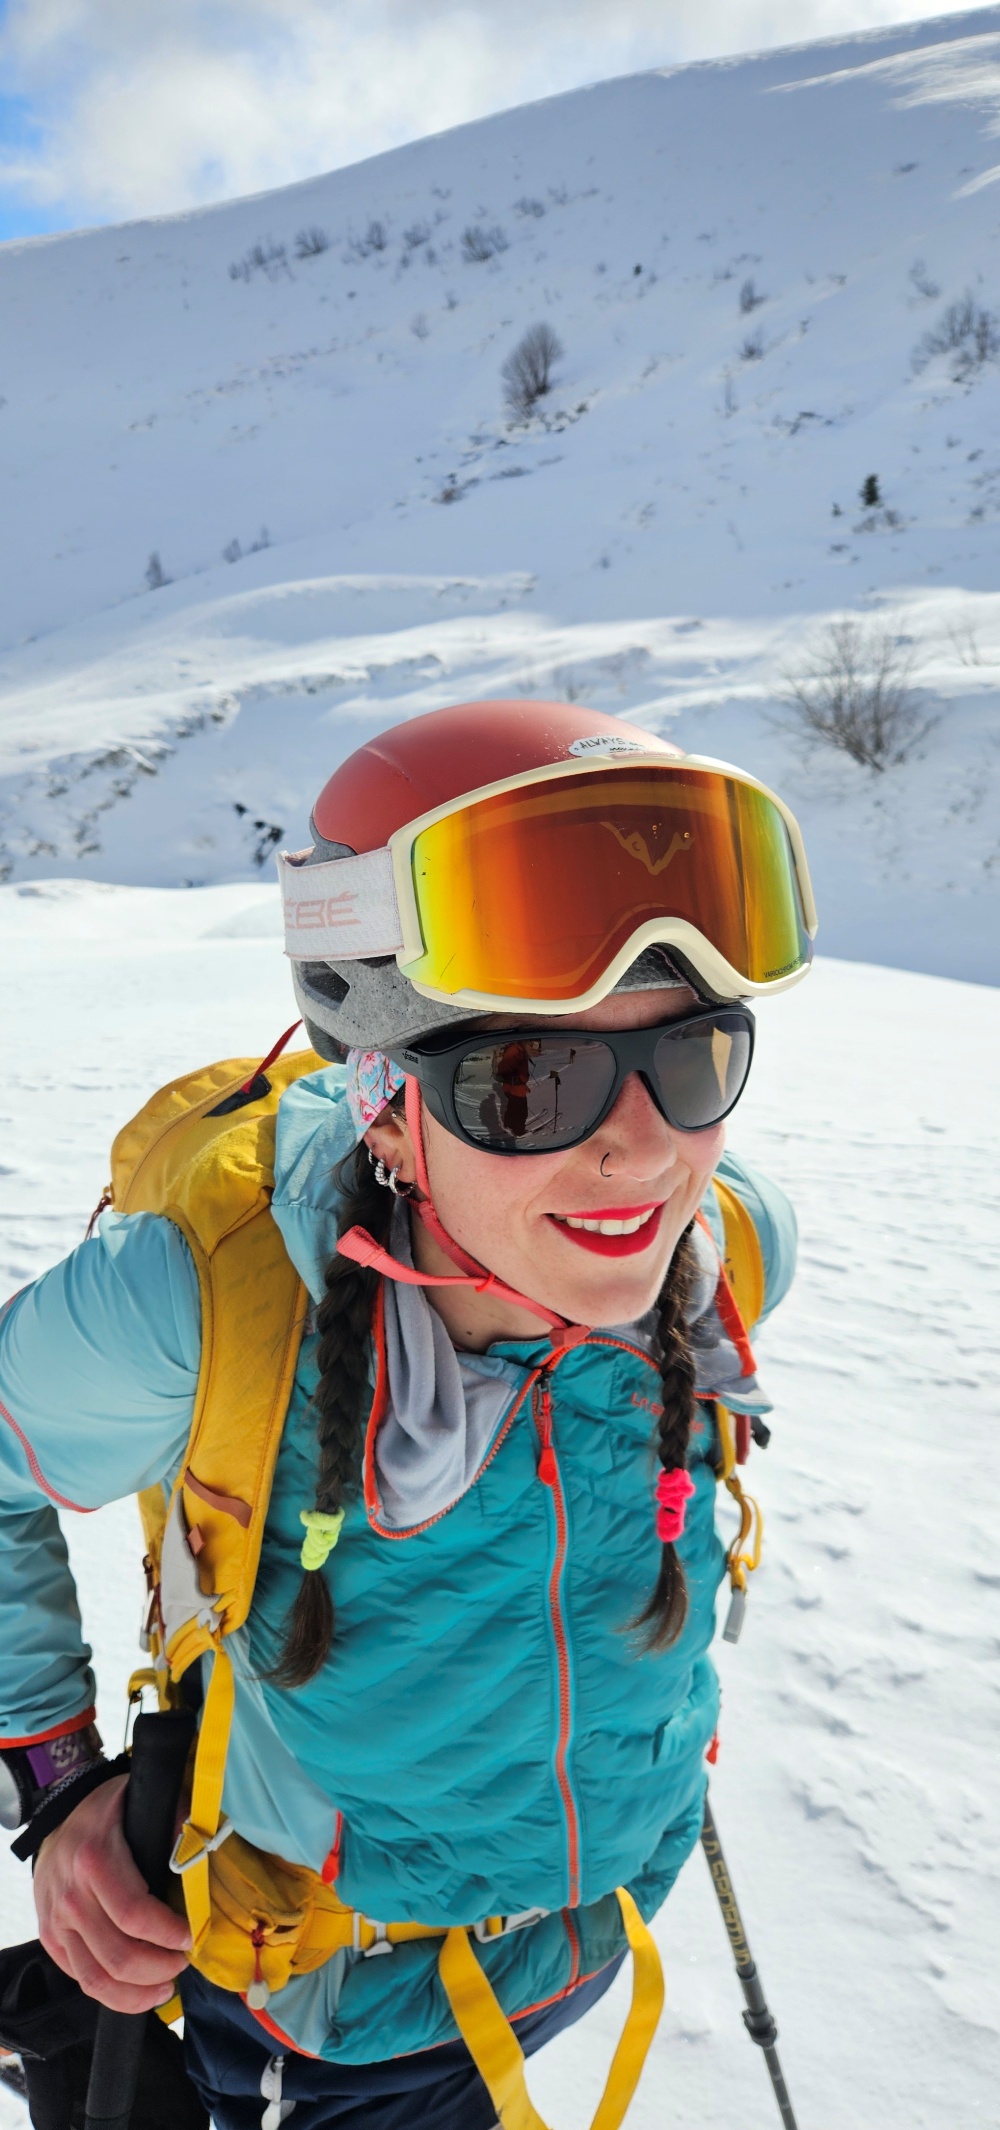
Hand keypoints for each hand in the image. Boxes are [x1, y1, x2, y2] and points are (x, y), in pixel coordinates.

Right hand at [33, 1773, 191, 2011]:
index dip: (168, 1934)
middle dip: (159, 1968)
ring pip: (97, 1979)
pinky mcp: (50, 1939)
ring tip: (165, 1987)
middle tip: (182, 1962)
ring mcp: (57, 1923)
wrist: (56, 1817)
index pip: (134, 1915)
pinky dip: (113, 1994)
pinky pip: (81, 1979)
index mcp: (94, 1861)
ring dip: (137, 1993)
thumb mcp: (141, 1799)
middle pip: (118, 1956)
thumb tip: (203, 1850)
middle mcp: (71, 1897)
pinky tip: (138, 1989)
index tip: (192, 1936)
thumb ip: (175, 1822)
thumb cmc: (107, 1812)